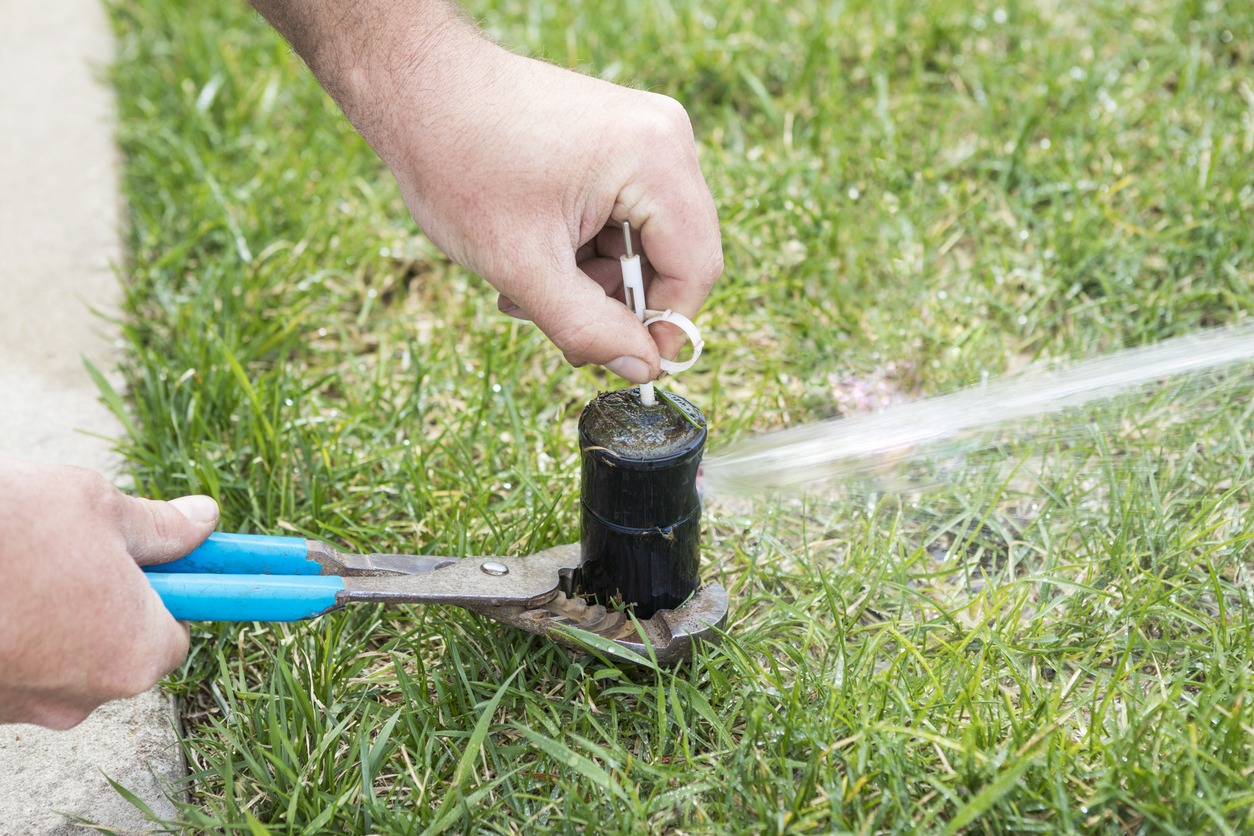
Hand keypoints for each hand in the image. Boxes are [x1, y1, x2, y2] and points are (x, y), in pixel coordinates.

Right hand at [0, 459, 218, 728]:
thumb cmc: (14, 525)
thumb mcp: (101, 508)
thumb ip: (161, 527)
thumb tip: (204, 520)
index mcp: (135, 654)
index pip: (176, 636)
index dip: (166, 595)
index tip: (153, 566)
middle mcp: (84, 698)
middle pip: (115, 652)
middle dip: (102, 605)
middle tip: (73, 553)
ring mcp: (23, 709)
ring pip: (57, 659)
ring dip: (49, 618)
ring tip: (19, 565)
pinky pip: (11, 666)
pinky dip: (6, 633)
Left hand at [252, 0, 722, 382]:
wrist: (416, 88)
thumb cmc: (460, 162)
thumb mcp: (522, 266)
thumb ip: (588, 327)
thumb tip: (643, 370)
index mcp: (656, 160)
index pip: (695, 268)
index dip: (665, 327)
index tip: (623, 363)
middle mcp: (665, 140)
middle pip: (671, 256)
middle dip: (612, 301)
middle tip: (554, 325)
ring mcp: (643, 136)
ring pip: (641, 244)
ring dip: (588, 280)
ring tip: (523, 287)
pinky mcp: (618, 140)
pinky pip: (623, 217)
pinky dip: (581, 249)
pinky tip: (532, 254)